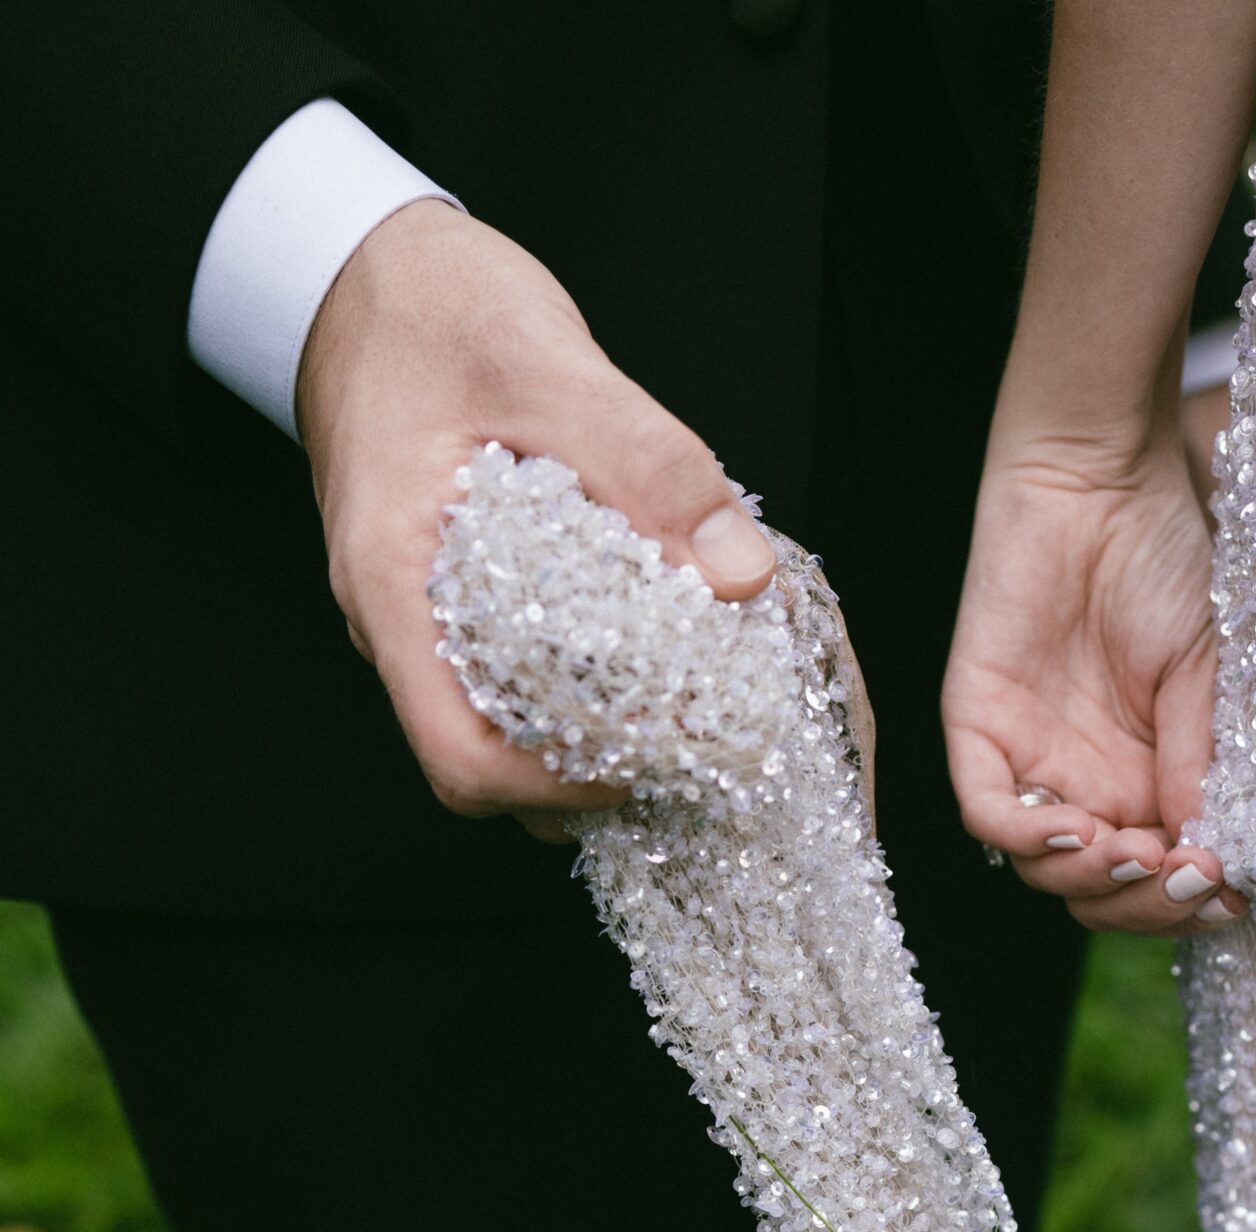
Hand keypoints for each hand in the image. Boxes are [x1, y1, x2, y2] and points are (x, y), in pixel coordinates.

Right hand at [296, 200, 776, 843]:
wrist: (364, 270)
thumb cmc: (429, 306)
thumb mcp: (544, 361)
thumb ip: (647, 463)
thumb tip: (740, 576)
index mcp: (393, 586)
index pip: (458, 757)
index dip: (558, 787)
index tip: (648, 757)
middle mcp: (401, 621)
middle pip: (492, 759)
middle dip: (593, 769)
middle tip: (692, 734)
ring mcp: (429, 611)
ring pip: (511, 722)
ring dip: (597, 731)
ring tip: (685, 698)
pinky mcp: (464, 591)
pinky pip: (523, 668)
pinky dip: (591, 676)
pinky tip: (655, 642)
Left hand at [943, 436, 1245, 933]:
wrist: (1104, 477)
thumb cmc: (1165, 560)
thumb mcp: (1206, 672)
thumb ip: (1201, 763)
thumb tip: (1213, 856)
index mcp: (1142, 783)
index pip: (1151, 882)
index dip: (1184, 904)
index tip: (1230, 895)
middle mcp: (1084, 785)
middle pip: (1096, 895)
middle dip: (1143, 905)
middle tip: (1188, 879)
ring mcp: (1029, 762)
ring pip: (1044, 871)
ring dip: (1095, 880)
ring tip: (1141, 853)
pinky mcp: (978, 729)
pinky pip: (988, 814)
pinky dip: (1029, 838)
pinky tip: (1081, 831)